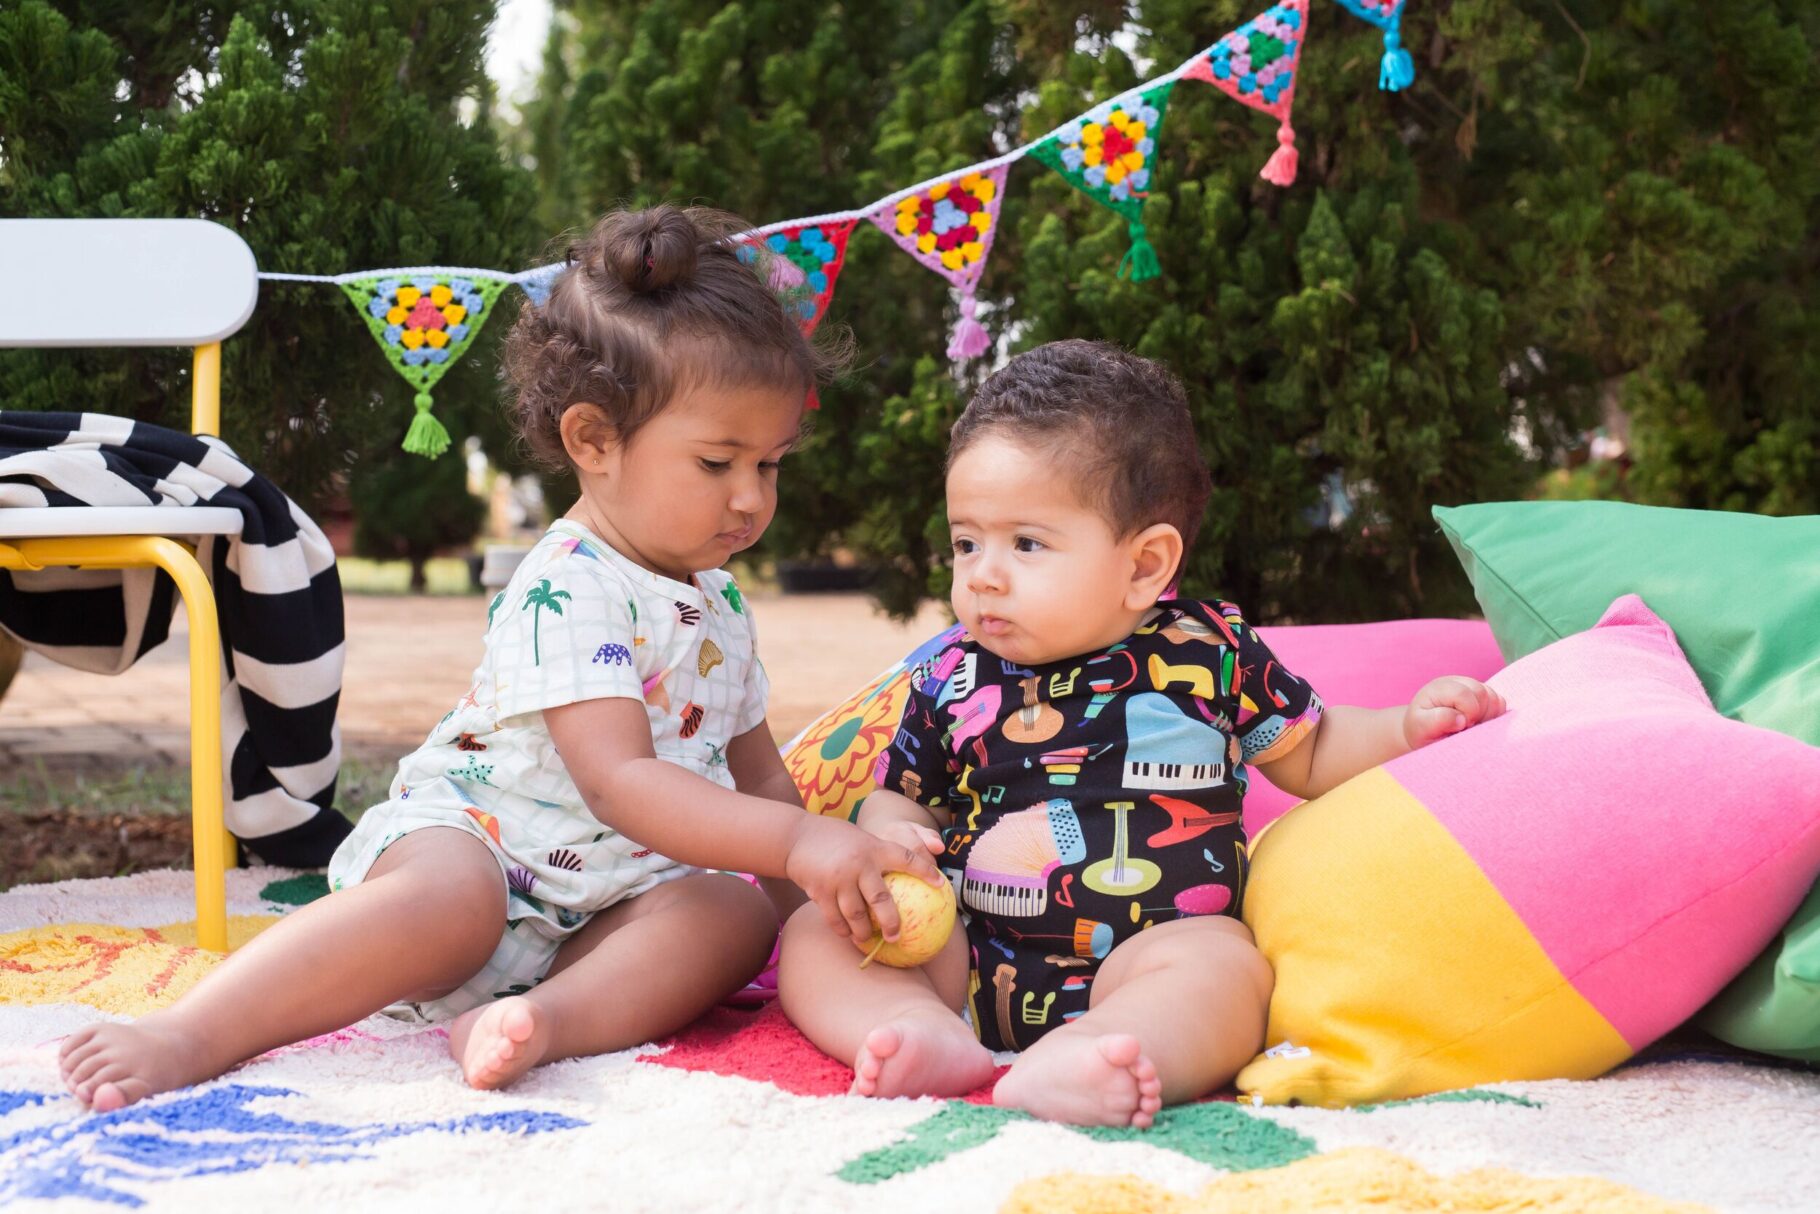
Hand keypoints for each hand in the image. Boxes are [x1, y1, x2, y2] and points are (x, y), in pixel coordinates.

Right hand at [784, 814, 945, 947]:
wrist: (796, 837)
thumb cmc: (835, 838)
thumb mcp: (861, 838)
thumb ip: (878, 853)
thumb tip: (903, 869)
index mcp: (873, 848)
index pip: (906, 858)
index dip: (924, 870)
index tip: (940, 885)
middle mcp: (859, 864)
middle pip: (881, 900)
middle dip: (891, 922)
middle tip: (896, 937)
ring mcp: (839, 879)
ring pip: (856, 915)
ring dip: (864, 932)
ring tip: (868, 940)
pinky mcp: (820, 892)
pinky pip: (835, 919)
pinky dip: (842, 930)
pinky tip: (847, 934)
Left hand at [1403, 676, 1506, 748]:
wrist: (1424, 730)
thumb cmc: (1421, 730)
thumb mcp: (1421, 727)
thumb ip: (1437, 721)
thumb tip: (1461, 719)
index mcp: (1440, 687)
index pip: (1464, 693)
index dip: (1467, 713)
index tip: (1459, 727)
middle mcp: (1457, 682)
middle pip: (1482, 693)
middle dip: (1479, 715)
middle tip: (1466, 727)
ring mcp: (1471, 688)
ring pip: (1495, 698)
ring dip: (1488, 716)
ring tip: (1471, 726)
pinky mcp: (1483, 696)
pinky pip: (1500, 703)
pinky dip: (1494, 716)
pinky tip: (1480, 723)